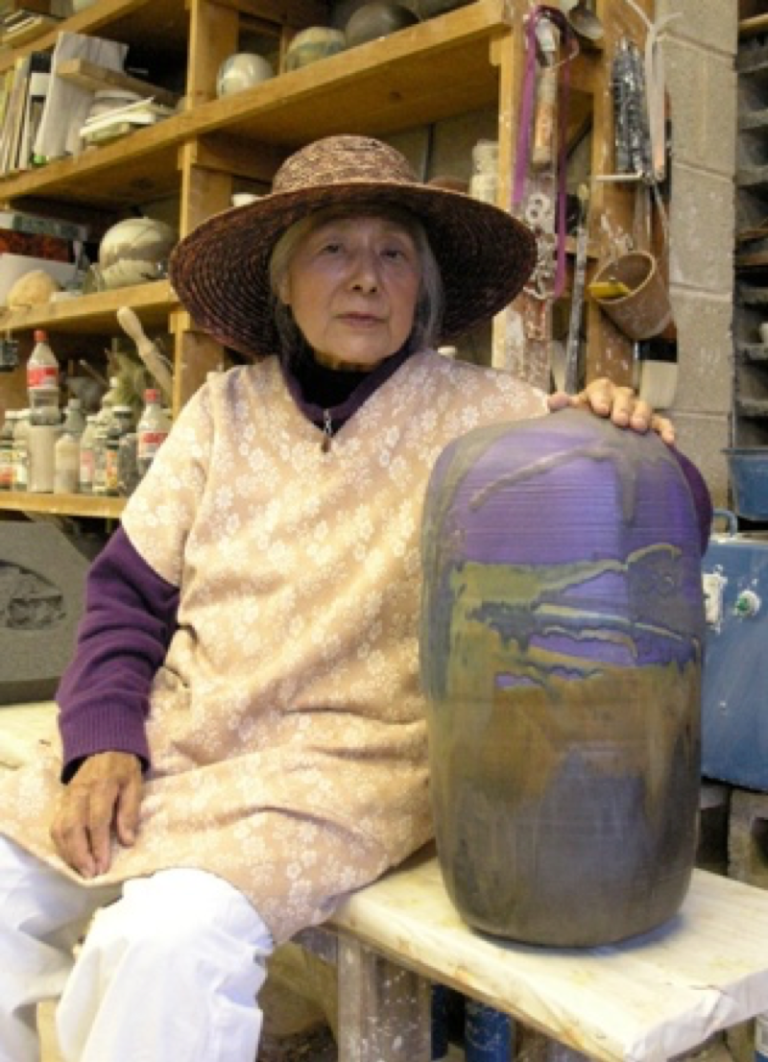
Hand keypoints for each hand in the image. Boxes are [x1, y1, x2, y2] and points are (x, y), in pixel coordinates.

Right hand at [50, 752, 142, 878]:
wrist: (103, 746)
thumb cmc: (123, 768)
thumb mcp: (134, 784)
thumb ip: (130, 811)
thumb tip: (128, 842)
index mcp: (101, 786)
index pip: (97, 820)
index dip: (99, 845)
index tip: (104, 866)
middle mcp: (80, 793)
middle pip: (73, 828)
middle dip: (80, 855)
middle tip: (91, 874)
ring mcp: (68, 798)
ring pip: (60, 829)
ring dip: (69, 853)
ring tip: (82, 870)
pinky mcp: (62, 802)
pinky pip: (55, 827)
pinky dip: (61, 846)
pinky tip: (72, 858)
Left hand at [548, 377, 675, 445]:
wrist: (595, 440)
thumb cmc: (581, 425)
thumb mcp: (570, 416)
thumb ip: (563, 407)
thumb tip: (555, 399)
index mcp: (599, 392)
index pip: (600, 388)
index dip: (601, 398)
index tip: (600, 411)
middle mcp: (620, 398)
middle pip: (624, 397)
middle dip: (622, 408)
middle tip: (620, 421)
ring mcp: (637, 410)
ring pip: (644, 407)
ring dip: (642, 416)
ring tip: (638, 428)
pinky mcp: (652, 424)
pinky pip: (661, 424)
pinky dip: (666, 430)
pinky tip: (669, 441)